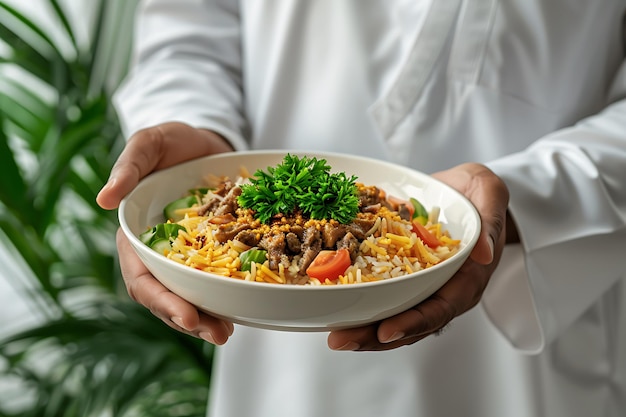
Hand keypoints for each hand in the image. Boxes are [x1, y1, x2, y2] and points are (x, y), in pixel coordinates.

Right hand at [97, 122, 235, 343]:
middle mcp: (159, 252)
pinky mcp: (210, 253)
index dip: (161, 299)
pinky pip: (214, 280)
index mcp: (136, 235)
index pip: (142, 277)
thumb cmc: (171, 142)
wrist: (204, 142)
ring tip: (227, 332)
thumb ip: (129, 167)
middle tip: (218, 333)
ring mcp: (185, 256)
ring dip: (207, 317)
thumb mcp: (149, 144)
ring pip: (191, 295)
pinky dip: (225, 297)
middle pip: (167, 296)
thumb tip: (104, 199)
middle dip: (189, 319)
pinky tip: (240, 310)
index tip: (186, 316)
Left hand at [327, 163, 509, 350]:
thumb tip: (484, 253)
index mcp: (468, 278)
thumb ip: (489, 222)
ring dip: (364, 328)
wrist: (466, 192)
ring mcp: (424, 286)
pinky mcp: (406, 276)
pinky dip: (362, 303)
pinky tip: (336, 307)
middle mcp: (445, 289)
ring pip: (395, 315)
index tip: (385, 331)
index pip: (440, 308)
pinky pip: (384, 295)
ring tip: (333, 335)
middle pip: (411, 322)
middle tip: (341, 340)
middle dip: (376, 336)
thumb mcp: (490, 194)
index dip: (413, 322)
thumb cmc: (478, 194)